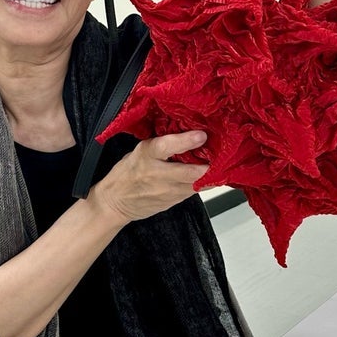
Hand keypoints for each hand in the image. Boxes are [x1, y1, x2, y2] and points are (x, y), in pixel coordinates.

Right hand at [91, 130, 208, 223]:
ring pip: (197, 184)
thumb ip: (161, 145)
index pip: (167, 147)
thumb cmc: (126, 173)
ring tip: (219, 163)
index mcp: (146, 155)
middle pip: (191, 172)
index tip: (202, 135)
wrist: (114, 203)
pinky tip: (207, 176)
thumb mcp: (139, 151)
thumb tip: (186, 133)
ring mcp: (166, 191)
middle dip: (209, 164)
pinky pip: (194, 191)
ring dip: (210, 174)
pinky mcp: (173, 202)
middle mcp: (157, 174)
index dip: (187, 141)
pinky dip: (203, 183)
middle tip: (221, 153)